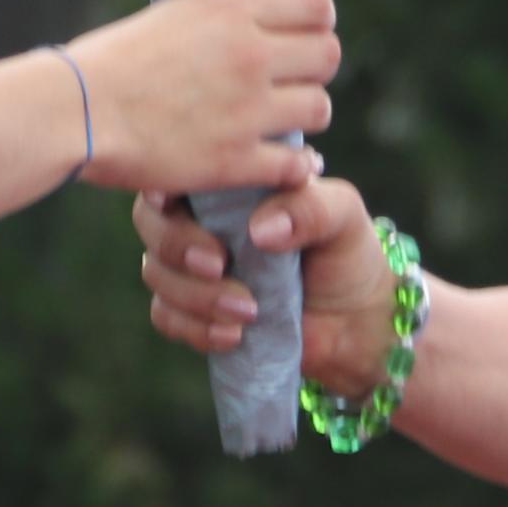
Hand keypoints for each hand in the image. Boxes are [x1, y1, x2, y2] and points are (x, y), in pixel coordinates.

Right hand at [67, 0, 336, 195]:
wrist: (77, 111)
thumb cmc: (109, 61)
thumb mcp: (169, 16)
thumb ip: (218, 18)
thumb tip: (247, 18)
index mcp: (231, 13)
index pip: (317, 6)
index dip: (317, 22)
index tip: (303, 35)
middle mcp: (249, 56)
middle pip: (328, 56)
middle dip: (314, 69)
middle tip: (292, 81)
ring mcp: (246, 110)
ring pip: (319, 109)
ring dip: (304, 116)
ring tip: (282, 121)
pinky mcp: (234, 160)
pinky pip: (296, 164)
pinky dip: (295, 167)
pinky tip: (281, 164)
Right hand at [137, 174, 397, 394]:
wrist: (355, 322)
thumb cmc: (346, 251)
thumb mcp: (343, 216)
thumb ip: (309, 209)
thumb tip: (260, 229)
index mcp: (229, 183)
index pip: (178, 171)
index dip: (162, 184)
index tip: (168, 201)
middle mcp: (200, 220)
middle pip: (151, 222)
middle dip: (176, 245)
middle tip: (219, 264)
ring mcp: (192, 268)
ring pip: (155, 272)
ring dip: (194, 295)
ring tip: (248, 312)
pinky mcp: (194, 311)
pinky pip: (166, 317)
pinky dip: (193, 328)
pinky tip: (233, 336)